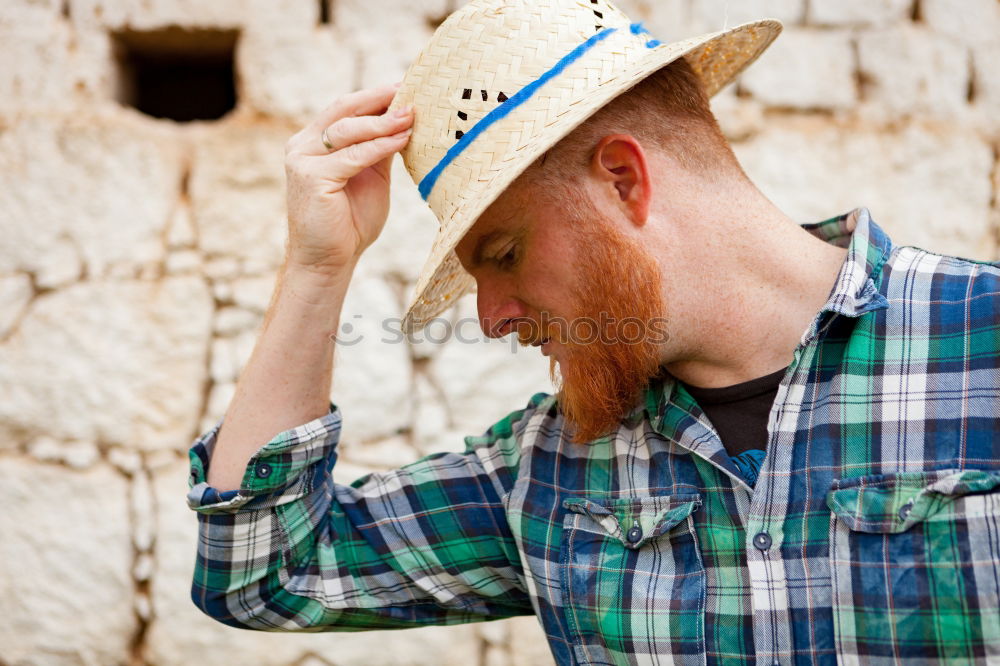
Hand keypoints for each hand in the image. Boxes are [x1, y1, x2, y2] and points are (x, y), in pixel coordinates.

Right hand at [283, 83, 413, 273]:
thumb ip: (378, 150)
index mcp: (313, 143)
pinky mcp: (311, 178)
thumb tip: (402, 120)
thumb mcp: (370, 177)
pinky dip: (380, 146)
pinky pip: (353, 156)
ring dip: (383, 121)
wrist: (328, 262)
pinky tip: (402, 139)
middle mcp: (302, 146)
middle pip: (343, 110)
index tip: (406, 87)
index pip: (345, 109)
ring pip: (348, 131)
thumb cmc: (349, 224)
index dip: (375, 96)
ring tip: (411, 115)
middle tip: (410, 91)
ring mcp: (302, 160)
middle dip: (378, 99)